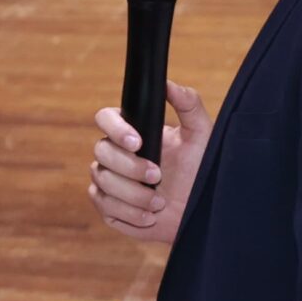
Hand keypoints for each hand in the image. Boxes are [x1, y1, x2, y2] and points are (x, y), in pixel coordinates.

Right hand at [89, 80, 211, 245]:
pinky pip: (104, 205)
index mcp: (131, 131)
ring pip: (102, 180)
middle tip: (157, 176)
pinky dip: (129, 213)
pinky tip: (149, 216)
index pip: (105, 118)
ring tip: (159, 202)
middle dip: (130, 167)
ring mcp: (106, 180)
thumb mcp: (200, 136)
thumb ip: (189, 105)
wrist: (197, 212)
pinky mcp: (106, 205)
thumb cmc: (199, 171)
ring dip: (134, 194)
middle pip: (101, 151)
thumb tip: (168, 84)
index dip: (115, 129)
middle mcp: (113, 153)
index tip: (138, 142)